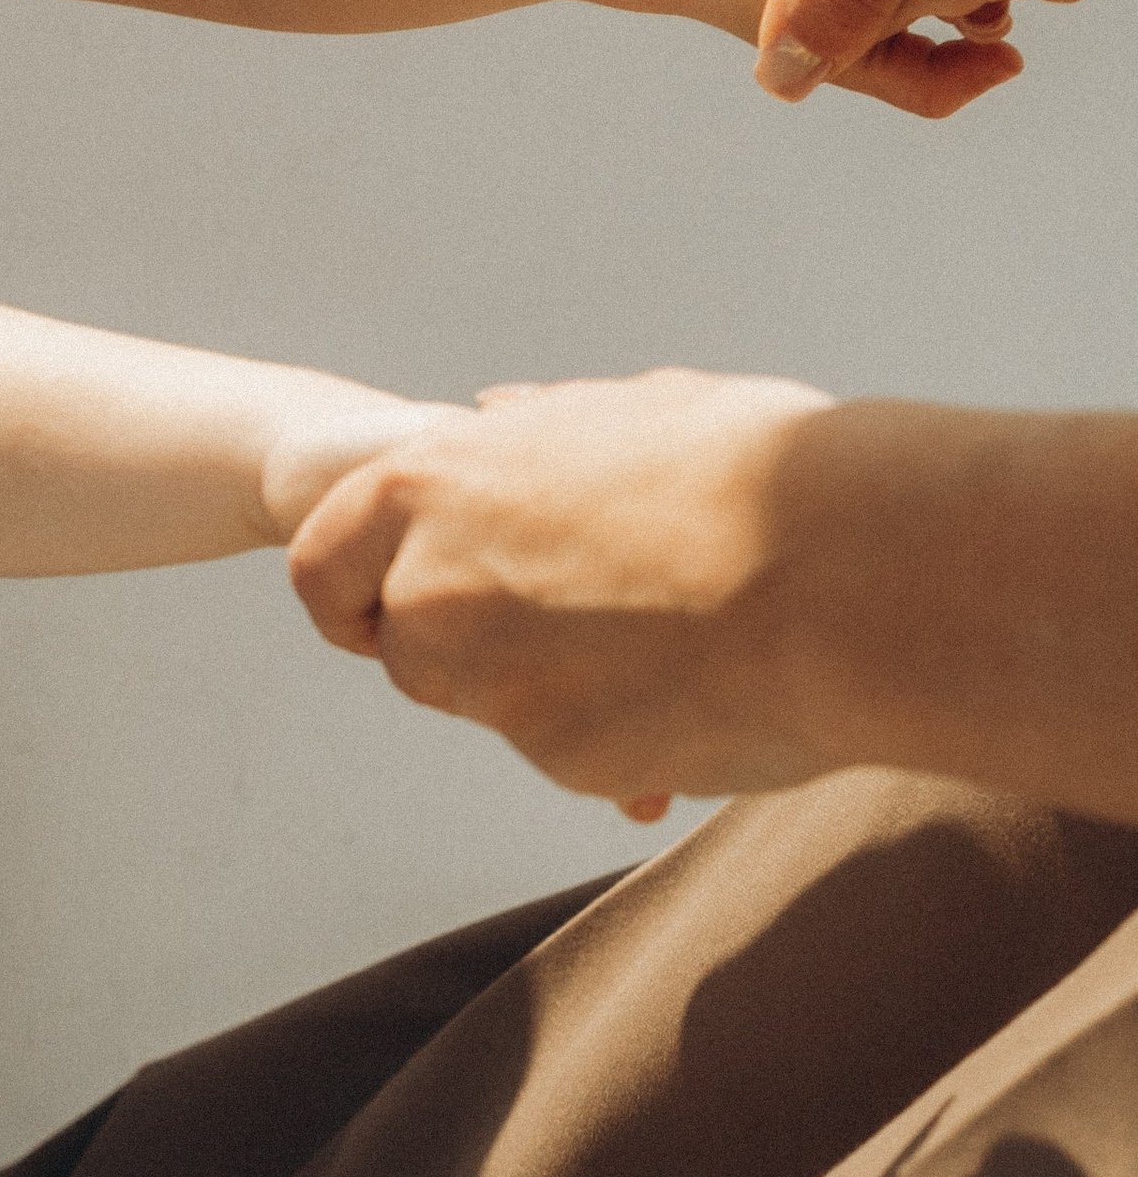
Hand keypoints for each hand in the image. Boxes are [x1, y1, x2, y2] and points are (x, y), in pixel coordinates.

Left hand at [286, 369, 840, 812]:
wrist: (851, 567)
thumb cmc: (755, 471)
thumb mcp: (627, 414)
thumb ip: (541, 431)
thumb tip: (497, 416)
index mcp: (434, 483)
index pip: (324, 568)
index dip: (359, 594)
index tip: (394, 607)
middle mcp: (437, 588)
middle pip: (409, 655)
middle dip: (477, 651)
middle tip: (585, 620)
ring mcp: (494, 685)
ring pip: (499, 710)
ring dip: (559, 692)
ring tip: (680, 637)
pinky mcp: (562, 762)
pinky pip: (576, 759)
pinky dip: (624, 739)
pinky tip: (711, 688)